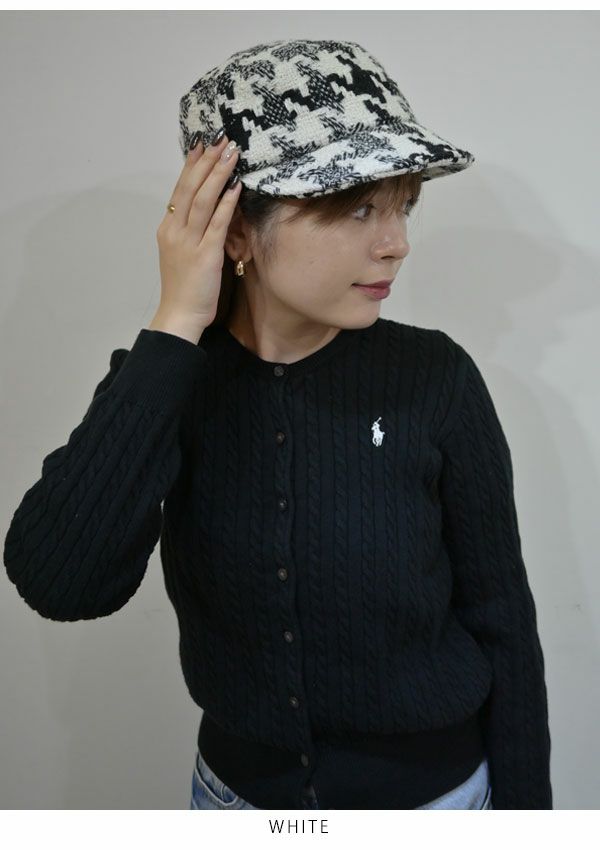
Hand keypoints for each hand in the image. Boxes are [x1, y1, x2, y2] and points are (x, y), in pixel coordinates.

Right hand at [155, 131, 241, 328]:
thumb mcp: (182, 253)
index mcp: (168, 228)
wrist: (180, 315)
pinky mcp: (205, 255)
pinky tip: (237, 187)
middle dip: (207, 161)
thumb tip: (208, 210)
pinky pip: (217, 223)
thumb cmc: (185, 288)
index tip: (203, 144)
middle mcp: (175, 230)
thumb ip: (191, 230)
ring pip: (202, 200)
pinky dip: (227, 203)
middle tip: (222, 139)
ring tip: (231, 154)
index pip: (180, 188)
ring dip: (218, 174)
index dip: (192, 165)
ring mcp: (188, 242)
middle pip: (190, 187)